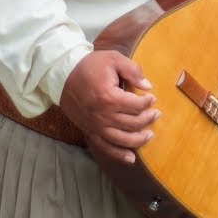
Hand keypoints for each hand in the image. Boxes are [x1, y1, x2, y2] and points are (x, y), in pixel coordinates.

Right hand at [59, 50, 158, 164]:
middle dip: (148, 119)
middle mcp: (102, 115)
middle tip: (155, 113)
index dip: (148, 102)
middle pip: (132, 123)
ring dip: (139, 139)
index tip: (152, 98)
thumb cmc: (89, 65)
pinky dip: (119, 155)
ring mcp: (95, 126)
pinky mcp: (89, 131)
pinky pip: (105, 147)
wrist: (62, 75)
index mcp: (108, 96)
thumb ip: (133, 71)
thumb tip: (148, 86)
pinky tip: (131, 158)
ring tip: (149, 135)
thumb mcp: (113, 58)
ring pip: (122, 139)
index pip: (136, 105)